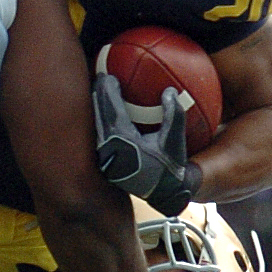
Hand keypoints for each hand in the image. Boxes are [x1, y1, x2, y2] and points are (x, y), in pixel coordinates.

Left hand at [93, 78, 197, 214]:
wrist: (164, 195)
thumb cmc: (170, 166)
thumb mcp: (174, 140)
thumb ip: (173, 115)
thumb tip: (169, 91)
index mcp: (125, 142)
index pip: (112, 111)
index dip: (108, 92)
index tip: (107, 76)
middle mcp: (111, 151)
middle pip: (99, 117)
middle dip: (98, 96)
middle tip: (98, 76)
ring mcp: (105, 160)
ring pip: (96, 128)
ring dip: (97, 109)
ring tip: (99, 92)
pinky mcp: (105, 166)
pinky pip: (99, 138)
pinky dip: (100, 123)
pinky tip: (103, 114)